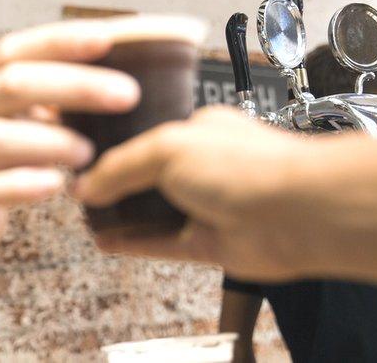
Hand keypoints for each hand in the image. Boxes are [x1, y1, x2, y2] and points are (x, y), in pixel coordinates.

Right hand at [0, 21, 140, 258]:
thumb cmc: (1, 158)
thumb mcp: (21, 118)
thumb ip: (56, 95)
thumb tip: (129, 70)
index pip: (16, 50)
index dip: (60, 41)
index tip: (109, 39)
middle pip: (12, 85)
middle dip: (73, 85)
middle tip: (127, 95)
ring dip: (50, 141)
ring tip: (90, 152)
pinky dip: (23, 185)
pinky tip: (56, 184)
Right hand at [74, 106, 315, 281]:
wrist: (296, 213)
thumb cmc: (250, 166)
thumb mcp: (168, 148)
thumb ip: (122, 166)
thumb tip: (88, 184)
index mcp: (200, 131)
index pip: (148, 138)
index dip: (116, 148)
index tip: (84, 159)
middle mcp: (206, 167)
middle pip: (149, 178)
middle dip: (116, 185)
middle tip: (80, 191)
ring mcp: (208, 207)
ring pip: (155, 214)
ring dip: (122, 216)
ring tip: (87, 217)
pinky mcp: (211, 244)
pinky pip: (163, 245)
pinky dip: (134, 244)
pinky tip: (107, 243)